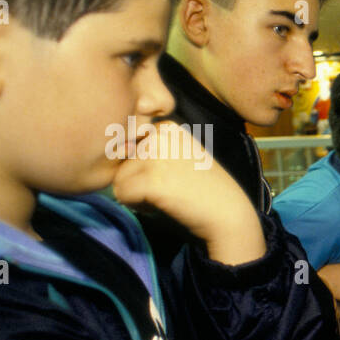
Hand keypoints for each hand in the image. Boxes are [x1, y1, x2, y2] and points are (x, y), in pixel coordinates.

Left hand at [113, 121, 263, 264]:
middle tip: (171, 189)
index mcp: (167, 126)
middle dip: (139, 180)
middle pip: (122, 162)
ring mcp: (155, 155)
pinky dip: (137, 206)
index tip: (172, 175)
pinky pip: (122, 194)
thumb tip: (110, 154)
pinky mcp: (150, 179)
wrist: (229, 213)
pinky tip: (164, 204)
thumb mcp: (179, 157)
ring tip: (168, 196)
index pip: (130, 146)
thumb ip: (151, 151)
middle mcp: (159, 134)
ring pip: (118, 178)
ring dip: (137, 193)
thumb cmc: (204, 190)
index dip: (145, 167)